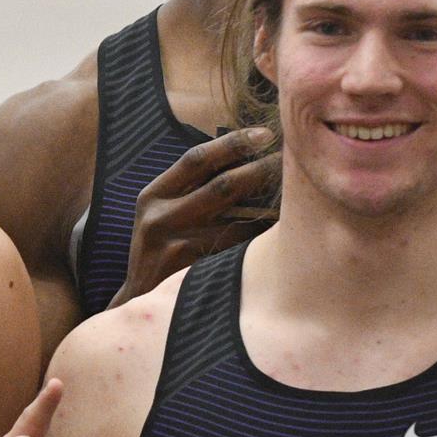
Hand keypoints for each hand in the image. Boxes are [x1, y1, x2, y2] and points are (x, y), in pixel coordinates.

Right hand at [116, 128, 279, 305]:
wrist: (139, 301)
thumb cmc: (162, 250)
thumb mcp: (162, 214)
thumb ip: (190, 189)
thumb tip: (245, 157)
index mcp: (153, 195)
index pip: (196, 158)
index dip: (233, 143)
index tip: (266, 134)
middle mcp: (159, 218)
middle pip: (222, 186)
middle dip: (262, 170)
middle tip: (292, 161)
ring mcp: (175, 248)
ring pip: (237, 222)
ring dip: (270, 207)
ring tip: (298, 195)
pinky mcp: (191, 273)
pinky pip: (237, 251)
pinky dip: (261, 239)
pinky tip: (283, 232)